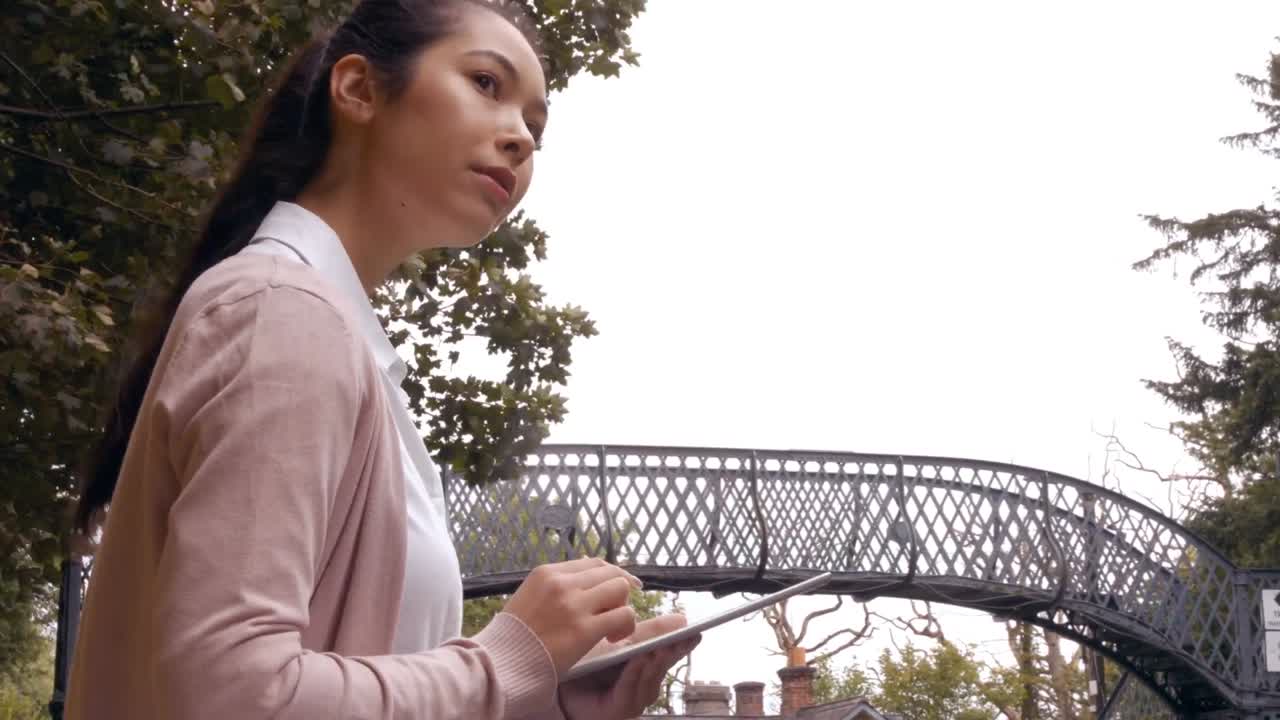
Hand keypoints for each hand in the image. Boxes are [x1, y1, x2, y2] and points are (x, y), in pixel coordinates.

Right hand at [502, 557, 642, 676]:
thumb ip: (555, 586)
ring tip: (612, 627)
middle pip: (610, 572)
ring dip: (623, 606)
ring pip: (620, 588)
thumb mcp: (529, 596)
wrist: (500, 662)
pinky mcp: (584, 629)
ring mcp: (574, 605)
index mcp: (547, 573)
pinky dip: (625, 625)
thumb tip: (585, 577)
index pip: (593, 563)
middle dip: (618, 591)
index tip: (618, 587)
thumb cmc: (514, 635)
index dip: (610, 575)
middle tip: (614, 611)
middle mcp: (562, 583)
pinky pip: (623, 615)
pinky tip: (612, 638)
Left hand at [558, 613, 700, 719]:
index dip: (683, 642)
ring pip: (649, 678)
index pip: (670, 652)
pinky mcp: (620, 710)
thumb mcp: (615, 642)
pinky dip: (634, 675)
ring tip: (662, 645)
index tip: (696, 630)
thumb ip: (637, 628)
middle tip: (683, 635)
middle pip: (663, 665)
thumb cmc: (588, 665)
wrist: (560, 691)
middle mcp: (646, 683)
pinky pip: (630, 690)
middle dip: (672, 649)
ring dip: (655, 661)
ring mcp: (635, 698)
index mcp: (648, 666)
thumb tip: (659, 602)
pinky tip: (638, 660)